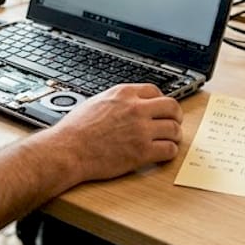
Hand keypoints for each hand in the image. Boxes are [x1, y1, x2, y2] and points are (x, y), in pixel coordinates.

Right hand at [50, 83, 182, 181]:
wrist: (69, 150)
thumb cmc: (77, 129)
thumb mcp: (97, 101)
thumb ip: (118, 100)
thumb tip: (131, 103)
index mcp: (124, 94)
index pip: (156, 91)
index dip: (161, 101)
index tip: (161, 109)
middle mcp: (136, 109)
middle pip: (172, 107)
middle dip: (176, 115)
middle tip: (174, 123)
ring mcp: (141, 130)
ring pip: (174, 129)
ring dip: (175, 135)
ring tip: (170, 140)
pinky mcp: (142, 152)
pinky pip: (169, 149)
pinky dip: (170, 152)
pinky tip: (164, 153)